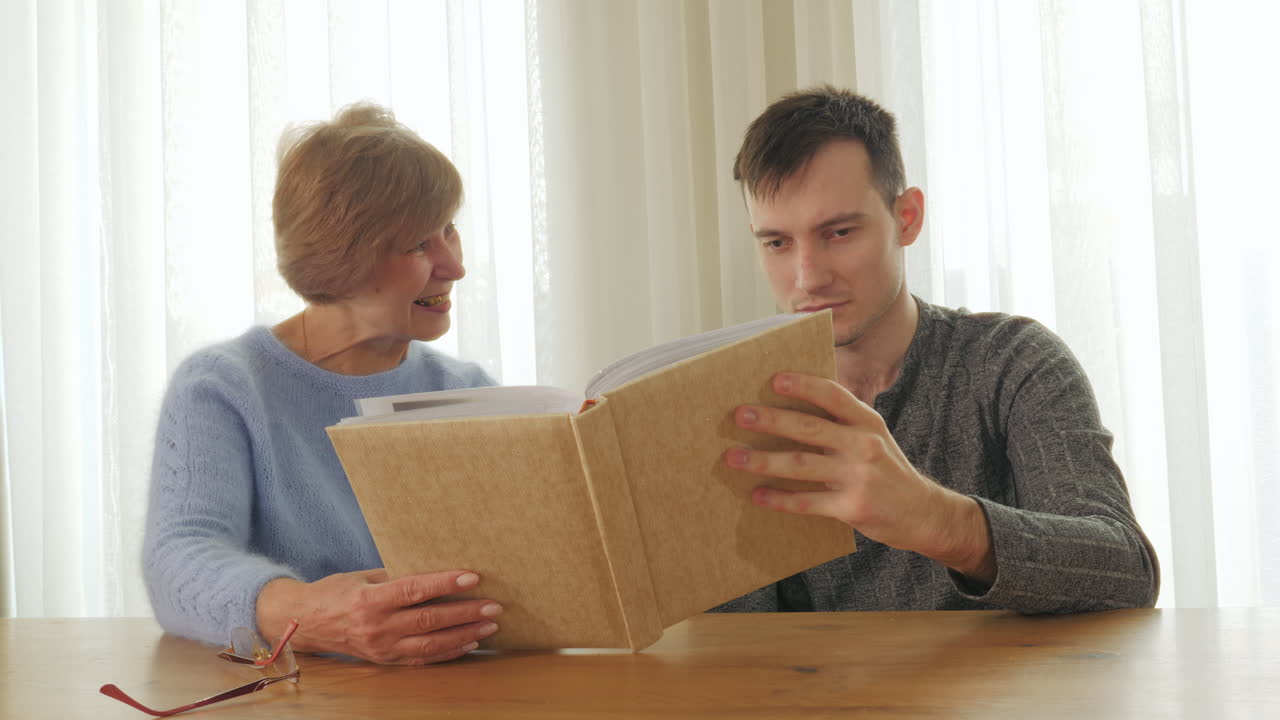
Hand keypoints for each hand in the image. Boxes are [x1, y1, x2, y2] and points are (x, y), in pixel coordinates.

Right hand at [256, 569, 501, 664]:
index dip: (445, 584)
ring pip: (431, 644)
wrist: (304, 622)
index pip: (415, 590)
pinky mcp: (385, 660)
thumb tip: (436, 569)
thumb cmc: (335, 592)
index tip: (473, 578)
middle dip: (465, 613)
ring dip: (464, 635)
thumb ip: (398, 576)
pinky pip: (422, 658)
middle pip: (429, 620)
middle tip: (493, 605)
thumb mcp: (364, 577)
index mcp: (371, 600)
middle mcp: (377, 627)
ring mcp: (382, 648)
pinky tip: (469, 643)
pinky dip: (448, 652)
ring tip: (490, 626)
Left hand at [724, 372, 995, 583]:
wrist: (922, 513)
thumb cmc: (887, 470)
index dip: (804, 385)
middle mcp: (863, 444)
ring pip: (801, 464)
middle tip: (739, 415)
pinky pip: (807, 501)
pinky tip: (758, 495)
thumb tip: (789, 408)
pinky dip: (780, 498)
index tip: (774, 379)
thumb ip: (842, 422)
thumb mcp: (874, 437)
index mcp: (867, 421)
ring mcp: (858, 476)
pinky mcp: (852, 507)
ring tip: (734, 458)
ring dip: (764, 460)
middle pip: (809, 428)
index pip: (833, 395)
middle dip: (771, 420)